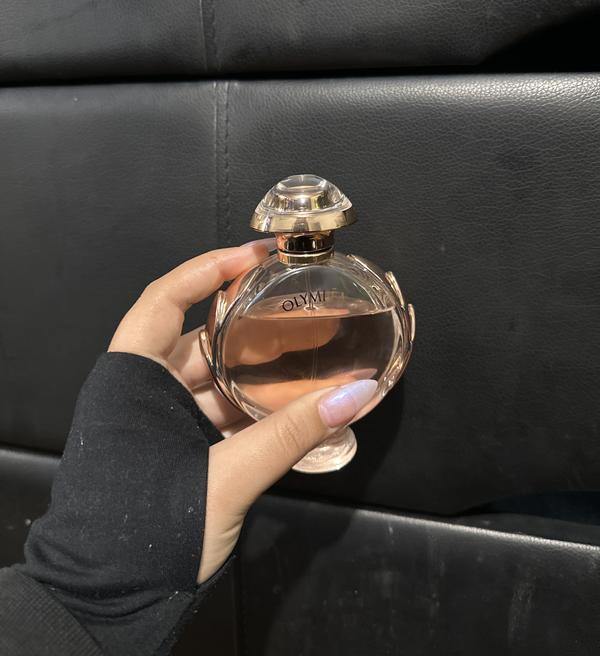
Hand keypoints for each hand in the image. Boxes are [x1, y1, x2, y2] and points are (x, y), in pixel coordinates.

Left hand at [108, 241, 377, 581]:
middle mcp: (139, 391)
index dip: (207, 268)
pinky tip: (288, 406)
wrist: (110, 599)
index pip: (165, 298)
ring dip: (252, 369)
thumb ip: (291, 434)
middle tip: (290, 304)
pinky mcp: (172, 447)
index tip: (252, 255)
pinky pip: (214, 413)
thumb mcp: (226, 477)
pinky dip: (248, 408)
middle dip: (244, 321)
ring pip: (209, 377)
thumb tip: (352, 394)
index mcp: (132, 380)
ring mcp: (155, 420)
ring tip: (302, 352)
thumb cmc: (144, 532)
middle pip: (196, 336)